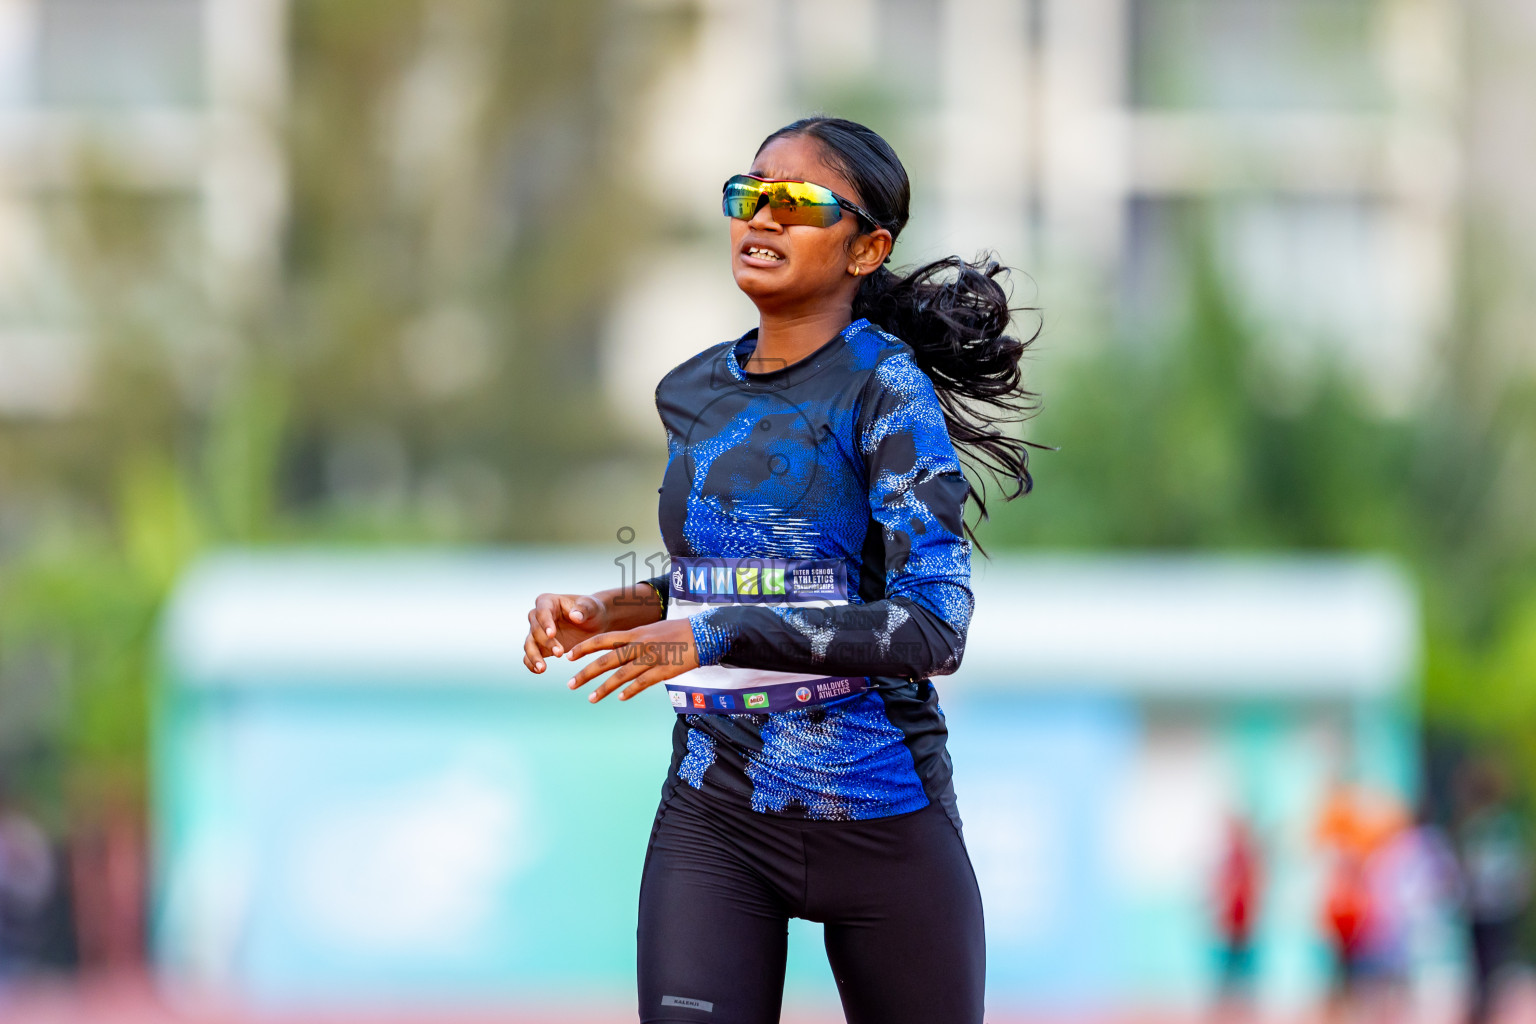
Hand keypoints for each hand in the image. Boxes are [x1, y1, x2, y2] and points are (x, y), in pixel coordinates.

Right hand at [523, 592, 608, 673]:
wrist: (594, 624)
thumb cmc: (592, 610)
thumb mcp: (592, 607)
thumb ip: (584, 609)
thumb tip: (575, 616)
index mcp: (548, 602)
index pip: (542, 612)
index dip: (546, 623)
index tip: (552, 634)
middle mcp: (538, 616)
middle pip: (535, 630)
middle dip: (546, 642)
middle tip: (559, 653)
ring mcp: (537, 632)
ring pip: (529, 644)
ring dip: (534, 656)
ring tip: (542, 668)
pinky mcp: (540, 647)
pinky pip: (529, 656)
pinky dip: (531, 663)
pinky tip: (538, 671)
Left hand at [564, 617, 698, 703]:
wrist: (705, 633)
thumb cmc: (680, 631)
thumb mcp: (653, 630)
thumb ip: (637, 639)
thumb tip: (622, 648)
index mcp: (636, 633)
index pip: (603, 640)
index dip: (584, 648)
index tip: (568, 656)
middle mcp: (640, 644)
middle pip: (607, 660)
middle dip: (586, 672)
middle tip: (570, 684)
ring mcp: (651, 658)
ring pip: (621, 675)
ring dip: (604, 688)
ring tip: (590, 698)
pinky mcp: (663, 670)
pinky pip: (643, 682)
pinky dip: (630, 690)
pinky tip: (619, 698)